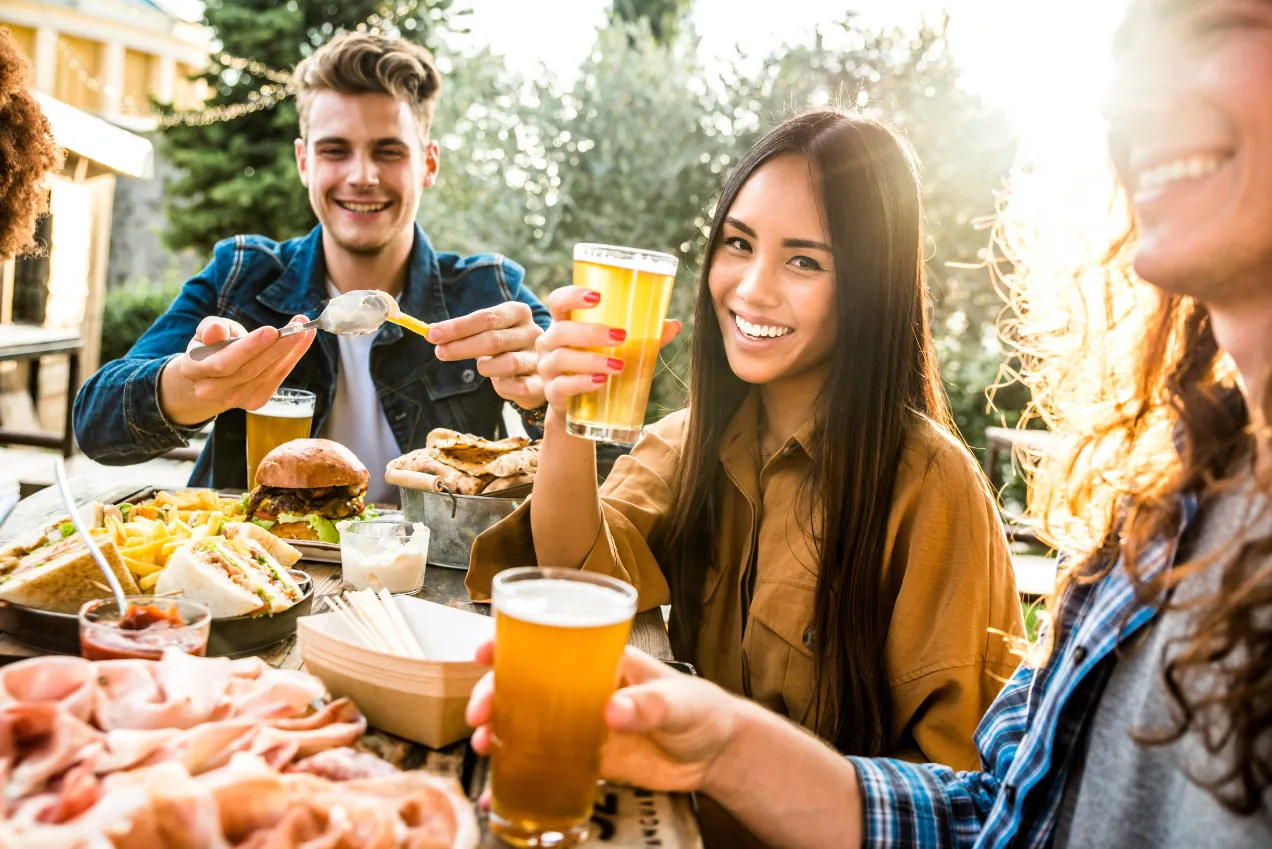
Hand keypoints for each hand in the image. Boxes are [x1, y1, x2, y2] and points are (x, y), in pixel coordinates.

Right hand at [158, 315, 315, 425]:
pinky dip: (292, 358)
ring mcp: (234, 400)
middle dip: (277, 347)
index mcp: (194, 369)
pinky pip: (277, 378)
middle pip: (250, 370)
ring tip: (303, 328)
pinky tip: (303, 340)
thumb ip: (210, 329)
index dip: (249, 347)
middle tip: (298, 327)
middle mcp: (211, 390)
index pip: (224, 362)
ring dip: (289, 350)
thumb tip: (216, 330)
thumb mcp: (206, 331)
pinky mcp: (254, 401)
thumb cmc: (211, 345)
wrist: (212, 374)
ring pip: (266, 373)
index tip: (272, 331)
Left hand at [428, 302, 545, 409]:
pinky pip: (519, 387)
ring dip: (486, 367)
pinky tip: (501, 382)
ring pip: (508, 363)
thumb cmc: (503, 349)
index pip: (486, 317)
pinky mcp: (542, 382)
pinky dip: (503, 387)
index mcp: (519, 313)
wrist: (534, 373)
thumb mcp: (487, 333)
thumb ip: (465, 332)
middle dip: (461, 347)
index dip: (457, 327)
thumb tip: (432, 333)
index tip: (431, 335)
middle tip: (439, 352)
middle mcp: (533, 332)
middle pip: (494, 339)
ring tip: (483, 367)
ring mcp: (540, 358)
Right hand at [466, 642, 739, 794]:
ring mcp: (579, 721)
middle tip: (480, 713)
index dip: (512, 641)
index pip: (549, 640)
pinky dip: (517, 770)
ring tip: (482, 743)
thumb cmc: (702, 711)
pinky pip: (543, 759)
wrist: (716, 756)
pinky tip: (496, 784)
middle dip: (493, 692)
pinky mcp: (584, 755)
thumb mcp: (681, 703)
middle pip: (524, 681)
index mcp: (601, 658)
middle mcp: (582, 686)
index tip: (486, 652)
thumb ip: (650, 705)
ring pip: (525, 718)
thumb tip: (614, 710)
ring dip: (498, 727)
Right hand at [537, 286, 680, 417]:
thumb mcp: (618, 347)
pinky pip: (561, 387)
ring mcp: (548, 368)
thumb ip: (645, 336)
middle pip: (561, 331)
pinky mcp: (552, 393)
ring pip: (562, 358)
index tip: (597, 296)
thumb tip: (674, 325)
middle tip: (621, 335)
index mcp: (564, 323)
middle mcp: (550, 343)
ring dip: (591, 360)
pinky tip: (601, 382)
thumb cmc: (599, 364)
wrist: (582, 406)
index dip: (572, 295)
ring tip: (619, 365)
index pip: (558, 301)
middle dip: (591, 332)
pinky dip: (582, 383)